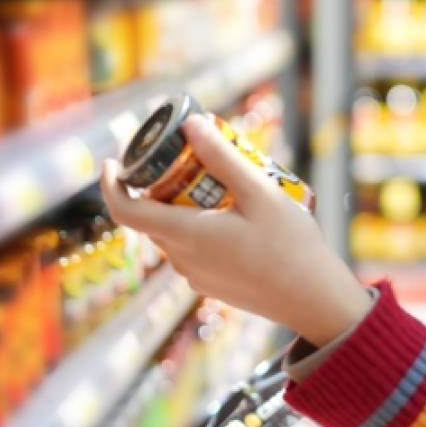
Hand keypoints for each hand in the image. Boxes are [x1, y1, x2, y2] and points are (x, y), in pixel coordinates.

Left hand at [99, 113, 371, 345]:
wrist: (314, 301)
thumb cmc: (291, 246)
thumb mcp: (260, 193)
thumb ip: (222, 158)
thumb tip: (191, 124)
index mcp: (186, 235)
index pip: (126, 211)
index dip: (111, 185)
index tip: (112, 162)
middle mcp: (183, 259)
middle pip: (153, 216)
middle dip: (162, 184)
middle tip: (191, 157)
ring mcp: (196, 276)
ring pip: (175, 231)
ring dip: (184, 205)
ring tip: (222, 183)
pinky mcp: (212, 284)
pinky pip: (193, 248)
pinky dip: (200, 225)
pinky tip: (237, 215)